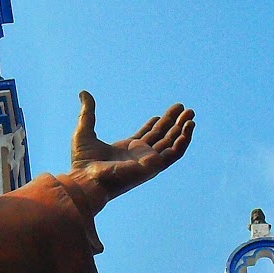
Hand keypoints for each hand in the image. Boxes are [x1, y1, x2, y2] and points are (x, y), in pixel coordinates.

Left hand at [70, 91, 194, 203]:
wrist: (86, 179)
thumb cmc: (83, 162)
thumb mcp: (84, 131)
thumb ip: (87, 112)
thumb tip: (83, 93)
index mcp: (126, 150)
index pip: (146, 136)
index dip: (156, 125)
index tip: (161, 115)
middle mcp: (140, 156)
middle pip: (162, 137)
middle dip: (174, 123)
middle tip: (185, 109)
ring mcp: (148, 161)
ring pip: (171, 144)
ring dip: (183, 130)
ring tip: (190, 115)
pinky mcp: (153, 166)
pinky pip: (174, 154)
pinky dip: (183, 142)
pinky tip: (188, 128)